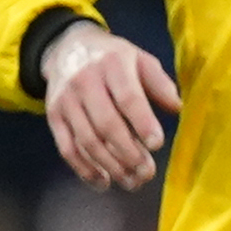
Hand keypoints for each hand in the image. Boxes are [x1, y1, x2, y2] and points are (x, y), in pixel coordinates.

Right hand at [44, 20, 181, 188]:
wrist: (66, 48)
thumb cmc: (112, 58)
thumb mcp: (139, 58)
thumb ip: (158, 82)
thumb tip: (176, 108)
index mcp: (112, 64)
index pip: (127, 97)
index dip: (142, 122)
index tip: (157, 144)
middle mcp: (85, 81)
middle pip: (106, 124)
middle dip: (128, 153)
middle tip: (147, 173)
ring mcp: (66, 101)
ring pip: (87, 141)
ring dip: (110, 166)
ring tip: (132, 182)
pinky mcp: (53, 116)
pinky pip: (67, 148)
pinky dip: (84, 169)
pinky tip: (103, 182)